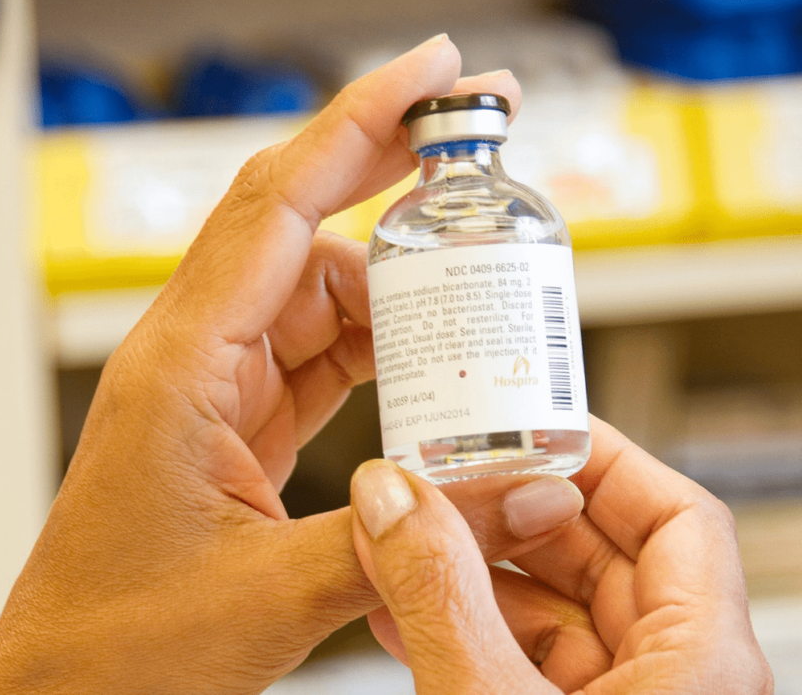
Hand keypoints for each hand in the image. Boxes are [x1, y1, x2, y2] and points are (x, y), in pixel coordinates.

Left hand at [0, 37, 583, 694]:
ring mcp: (212, 382)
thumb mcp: (274, 593)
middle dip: (386, 166)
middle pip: (299, 222)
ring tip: (470, 285)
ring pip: (314, 290)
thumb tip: (518, 490)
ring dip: (393, 280)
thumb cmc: (121, 643)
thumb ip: (400, 540)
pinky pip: (312, 351)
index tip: (430, 68)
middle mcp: (194, 349)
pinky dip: (373, 342)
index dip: (358, 125)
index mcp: (183, 362)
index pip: (279, 208)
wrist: (63, 690)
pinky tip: (423, 351)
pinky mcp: (231, 419)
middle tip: (472, 129)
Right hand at [350, 416, 774, 694]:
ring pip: (556, 615)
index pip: (674, 516)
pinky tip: (404, 615)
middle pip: (603, 556)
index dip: (600, 457)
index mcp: (701, 667)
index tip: (525, 424)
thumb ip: (439, 597)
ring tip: (405, 542)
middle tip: (444, 477)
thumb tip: (391, 497)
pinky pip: (528, 667)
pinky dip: (469, 632)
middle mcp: (678, 685)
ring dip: (474, 574)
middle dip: (511, 512)